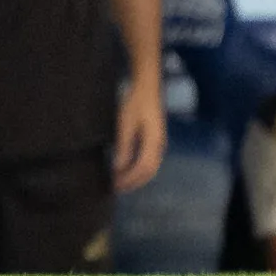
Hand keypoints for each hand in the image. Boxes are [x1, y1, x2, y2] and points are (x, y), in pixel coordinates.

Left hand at [112, 76, 168, 193]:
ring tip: (121, 181)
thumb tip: (119, 167)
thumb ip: (124, 146)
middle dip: (133, 182)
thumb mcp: (125, 123)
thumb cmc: (135, 102)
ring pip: (151, 168)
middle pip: (149, 172)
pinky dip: (139, 169)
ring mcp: (159, 143)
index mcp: (153, 142)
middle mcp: (159, 146)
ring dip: (136, 177)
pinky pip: (150, 161)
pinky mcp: (156, 140)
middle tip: (117, 188)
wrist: (147, 87)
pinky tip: (129, 169)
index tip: (116, 185)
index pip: (142, 168)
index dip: (129, 179)